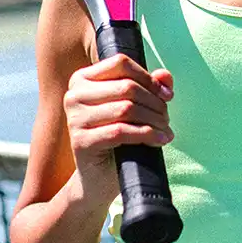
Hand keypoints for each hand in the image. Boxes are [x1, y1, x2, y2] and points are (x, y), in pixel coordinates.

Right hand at [63, 55, 173, 191]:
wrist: (99, 178)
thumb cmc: (117, 138)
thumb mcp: (134, 107)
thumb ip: (149, 86)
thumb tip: (165, 76)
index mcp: (83, 79)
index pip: (121, 64)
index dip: (149, 78)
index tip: (167, 95)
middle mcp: (74, 95)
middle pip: (127, 86)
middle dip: (155, 102)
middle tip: (166, 118)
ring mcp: (74, 119)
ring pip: (127, 109)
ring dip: (154, 120)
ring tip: (165, 130)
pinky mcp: (81, 141)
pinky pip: (121, 132)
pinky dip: (146, 135)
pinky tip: (160, 140)